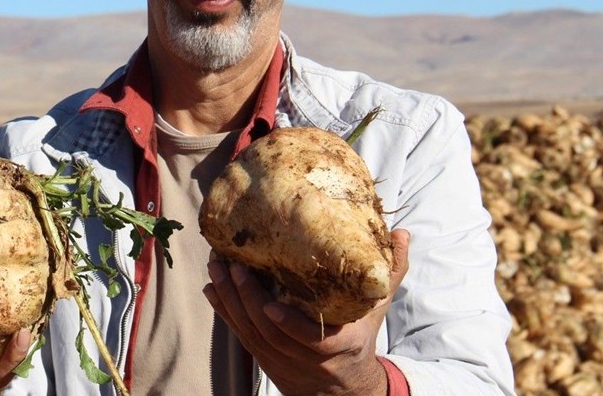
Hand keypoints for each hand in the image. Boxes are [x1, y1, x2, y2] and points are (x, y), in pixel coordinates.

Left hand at [202, 229, 410, 395]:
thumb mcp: (377, 308)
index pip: (311, 342)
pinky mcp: (264, 358)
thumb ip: (391, 273)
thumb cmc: (360, 336)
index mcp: (338, 345)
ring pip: (250, 333)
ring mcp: (281, 360)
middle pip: (269, 332)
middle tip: (231, 265)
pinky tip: (212, 288)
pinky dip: (224, 312)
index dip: (289, 326)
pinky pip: (240, 335)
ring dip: (229, 300)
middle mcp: (305, 358)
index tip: (270, 306)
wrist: (342, 387)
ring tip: (216, 267)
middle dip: (246, 299)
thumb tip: (404, 234)